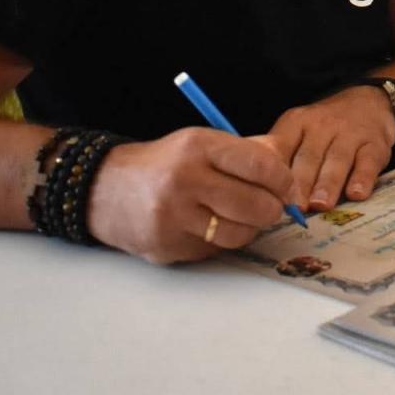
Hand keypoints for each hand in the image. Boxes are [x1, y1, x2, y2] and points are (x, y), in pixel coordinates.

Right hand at [86, 128, 292, 264]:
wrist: (104, 189)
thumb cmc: (166, 164)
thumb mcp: (202, 144)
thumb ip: (248, 152)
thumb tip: (289, 173)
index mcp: (199, 147)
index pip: (261, 165)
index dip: (284, 180)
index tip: (288, 188)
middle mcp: (185, 181)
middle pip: (256, 206)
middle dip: (272, 209)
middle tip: (269, 207)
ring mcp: (174, 218)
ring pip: (240, 235)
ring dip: (248, 229)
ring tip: (239, 216)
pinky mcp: (167, 247)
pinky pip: (214, 250)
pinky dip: (219, 241)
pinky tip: (205, 226)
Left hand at [265, 85, 394, 211]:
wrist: (369, 102)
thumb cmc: (325, 128)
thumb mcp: (298, 131)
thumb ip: (279, 156)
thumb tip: (252, 189)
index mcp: (296, 123)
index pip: (281, 146)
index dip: (273, 172)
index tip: (266, 195)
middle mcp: (322, 125)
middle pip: (309, 156)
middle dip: (300, 183)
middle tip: (294, 207)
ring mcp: (351, 134)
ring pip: (337, 160)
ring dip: (328, 183)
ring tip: (321, 205)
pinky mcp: (376, 144)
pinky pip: (368, 161)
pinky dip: (363, 178)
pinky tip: (357, 194)